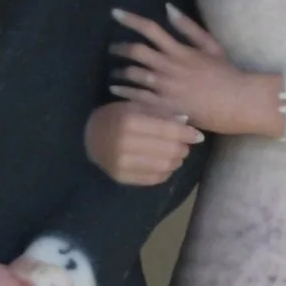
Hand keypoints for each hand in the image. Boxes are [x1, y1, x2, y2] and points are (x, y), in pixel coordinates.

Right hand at [86, 98, 201, 186]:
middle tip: (185, 144)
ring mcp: (122, 163)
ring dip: (176, 160)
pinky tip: (165, 164)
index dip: (187, 133)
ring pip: (164, 166)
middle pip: (169, 150)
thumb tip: (187, 122)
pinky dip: (165, 172)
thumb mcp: (135, 106)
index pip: (167, 130)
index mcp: (129, 121)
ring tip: (176, 154)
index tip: (198, 135)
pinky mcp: (121, 178)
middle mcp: (124, 144)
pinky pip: (154, 179)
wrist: (87, 137)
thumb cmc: (115, 116)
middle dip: (183, 148)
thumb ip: (160, 113)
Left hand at [111, 6, 271, 137]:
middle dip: (120, 48)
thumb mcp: (211, 45)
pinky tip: (115, 91)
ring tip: (115, 74)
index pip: (149, 29)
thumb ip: (188, 27)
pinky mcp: (164, 107)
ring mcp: (165, 88)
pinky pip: (137, 98)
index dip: (130, 19)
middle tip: (113, 49)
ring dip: (120, 72)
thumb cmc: (226, 73)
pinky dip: (123, 92)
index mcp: (179, 50)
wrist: (237, 101)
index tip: (115, 14)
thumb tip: (168, 8)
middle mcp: (168, 67)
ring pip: (133, 75)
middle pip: (135, 52)